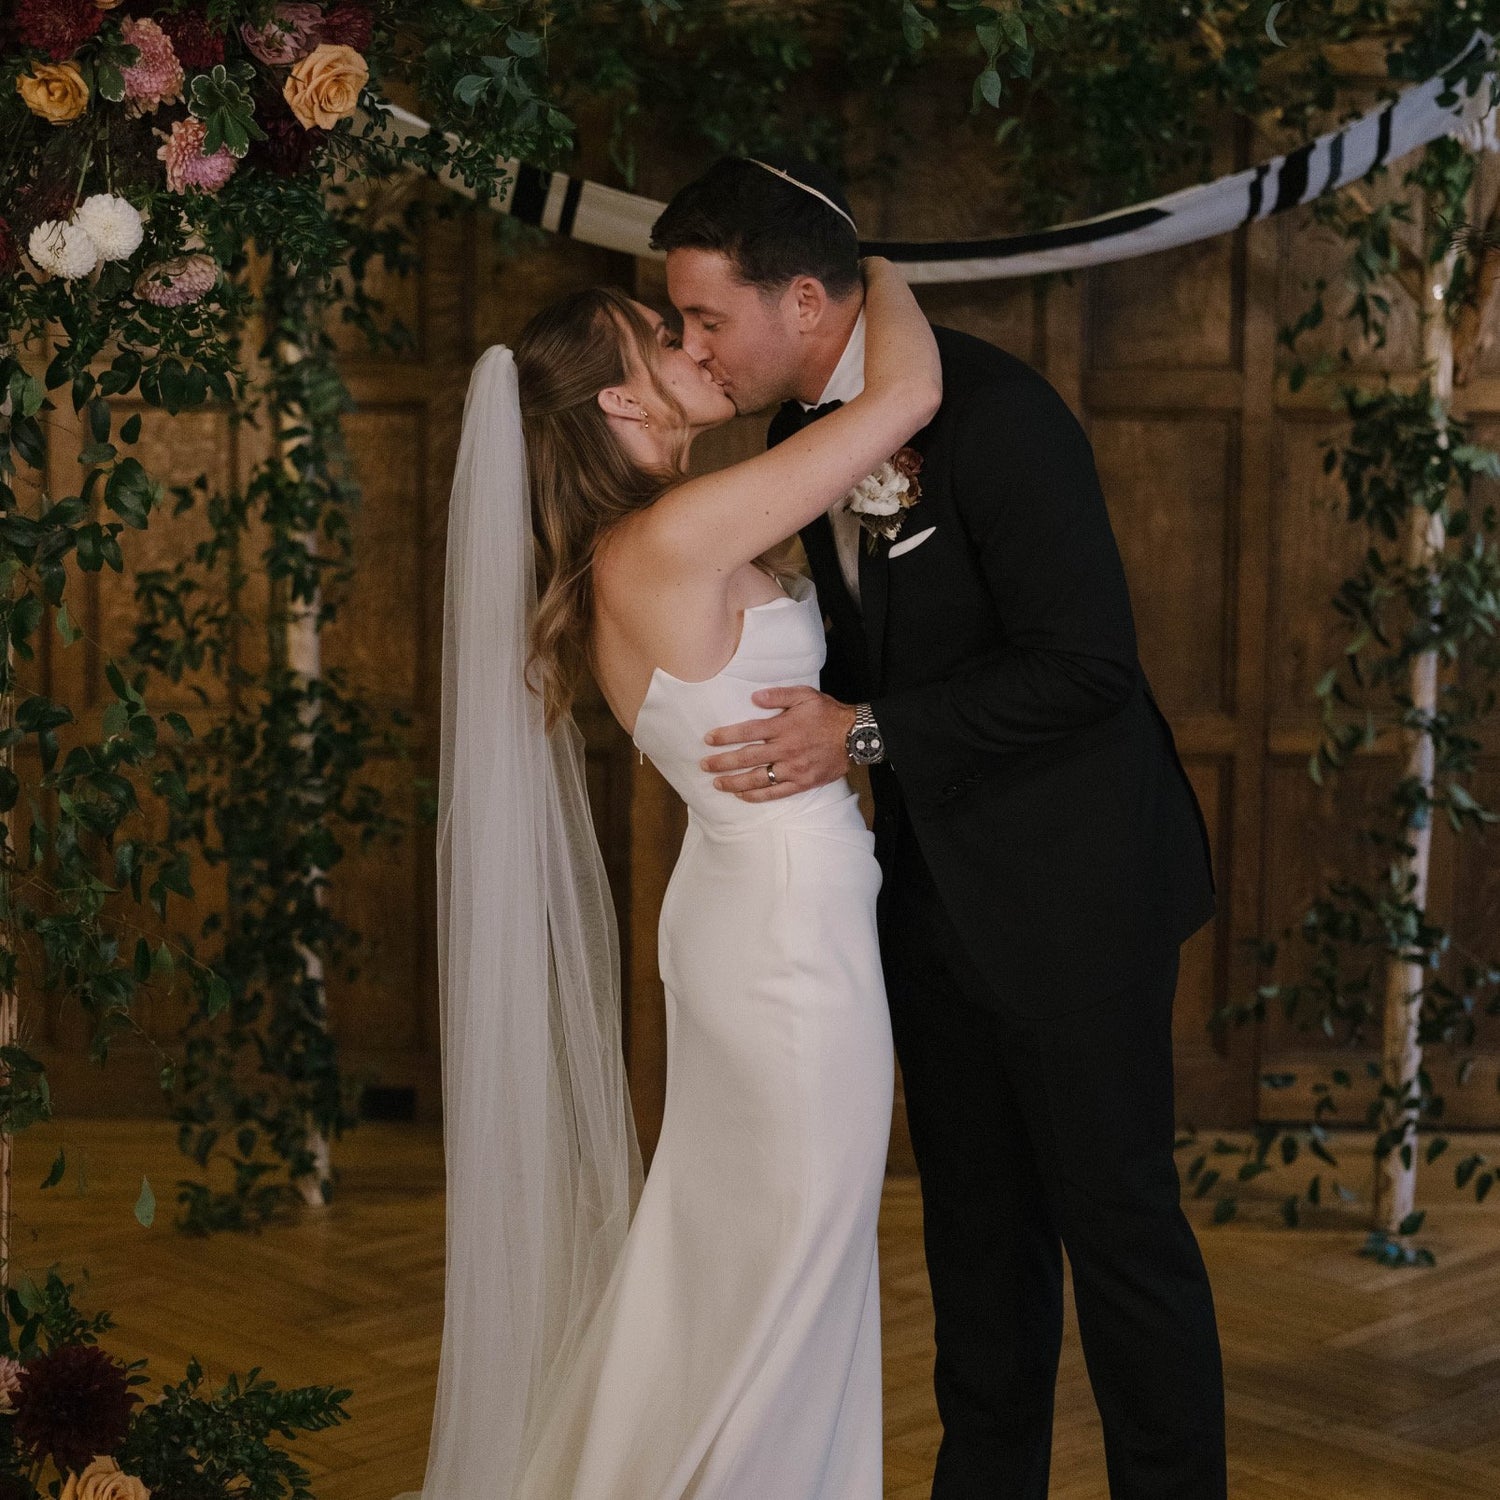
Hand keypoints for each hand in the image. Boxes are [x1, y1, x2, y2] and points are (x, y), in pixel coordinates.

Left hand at [701, 687, 855, 800]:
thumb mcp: (805, 695)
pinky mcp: (802, 783)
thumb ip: (779, 695)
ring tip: (717, 784)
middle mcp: (786, 749)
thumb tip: (754, 697)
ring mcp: (794, 769)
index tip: (708, 739)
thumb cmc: (828, 714)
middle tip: (704, 765)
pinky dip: (758, 796)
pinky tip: (742, 796)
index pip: (748, 731)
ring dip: (735, 782)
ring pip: (758, 778)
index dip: (726, 736)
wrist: (855, 736)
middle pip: (748, 757)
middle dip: (723, 762)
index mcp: (783, 727)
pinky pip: (776, 793)